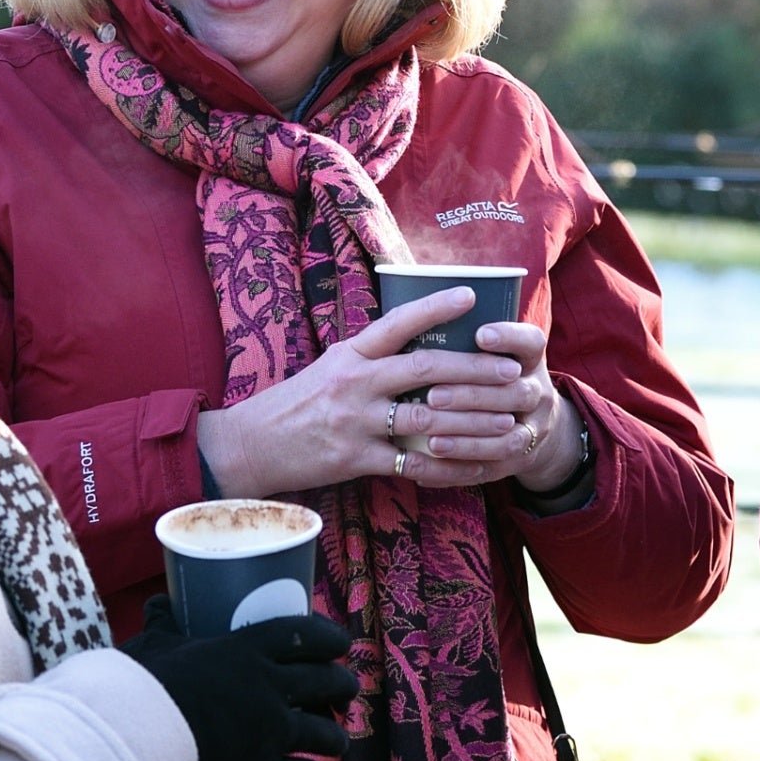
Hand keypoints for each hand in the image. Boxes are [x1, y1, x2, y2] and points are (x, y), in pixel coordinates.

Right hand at [122, 596, 355, 760]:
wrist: (131, 741)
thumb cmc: (139, 688)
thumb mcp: (154, 646)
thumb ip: (165, 625)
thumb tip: (159, 602)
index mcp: (247, 650)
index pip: (304, 634)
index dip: (330, 638)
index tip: (340, 644)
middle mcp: (269, 688)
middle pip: (326, 681)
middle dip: (343, 685)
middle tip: (346, 689)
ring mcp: (270, 732)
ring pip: (324, 732)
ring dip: (334, 735)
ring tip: (336, 740)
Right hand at [195, 286, 523, 496]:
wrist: (249, 446)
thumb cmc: (295, 404)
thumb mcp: (329, 366)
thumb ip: (371, 355)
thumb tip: (417, 338)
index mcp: (350, 353)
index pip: (397, 322)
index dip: (435, 307)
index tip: (471, 295)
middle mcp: (354, 382)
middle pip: (425, 369)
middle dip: (474, 370)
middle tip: (510, 370)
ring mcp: (355, 421)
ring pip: (427, 417)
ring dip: (473, 419)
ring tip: (508, 419)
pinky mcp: (355, 459)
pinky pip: (412, 464)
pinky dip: (448, 465)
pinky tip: (476, 465)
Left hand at [418, 318, 582, 493]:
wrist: (534, 424)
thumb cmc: (495, 376)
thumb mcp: (494, 353)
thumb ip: (464, 338)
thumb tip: (412, 312)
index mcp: (529, 358)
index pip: (530, 341)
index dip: (509, 337)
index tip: (480, 334)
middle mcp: (537, 391)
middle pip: (516, 392)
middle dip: (473, 394)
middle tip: (432, 394)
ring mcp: (533, 428)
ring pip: (507, 435)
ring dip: (468, 436)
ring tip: (431, 436)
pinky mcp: (519, 459)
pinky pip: (493, 467)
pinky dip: (460, 466)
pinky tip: (430, 462)